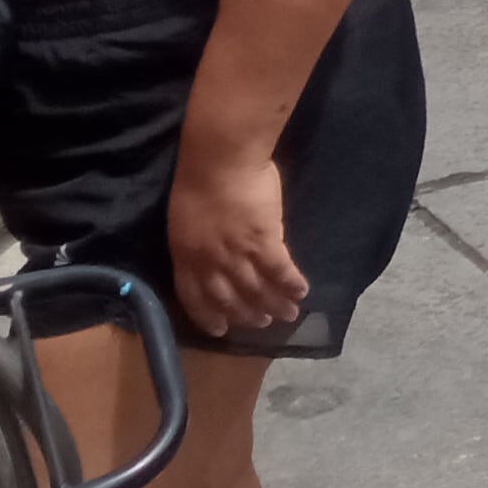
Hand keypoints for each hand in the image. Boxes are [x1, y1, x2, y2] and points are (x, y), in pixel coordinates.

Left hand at [166, 144, 309, 339]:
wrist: (219, 159)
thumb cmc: (199, 178)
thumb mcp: (185, 220)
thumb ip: (198, 242)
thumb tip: (215, 254)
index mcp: (186, 256)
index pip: (195, 298)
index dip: (208, 316)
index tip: (221, 329)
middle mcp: (211, 262)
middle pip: (230, 299)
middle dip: (247, 315)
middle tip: (263, 323)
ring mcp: (237, 254)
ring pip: (256, 289)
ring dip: (274, 305)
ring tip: (288, 314)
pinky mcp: (264, 241)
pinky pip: (280, 270)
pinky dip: (291, 283)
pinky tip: (302, 290)